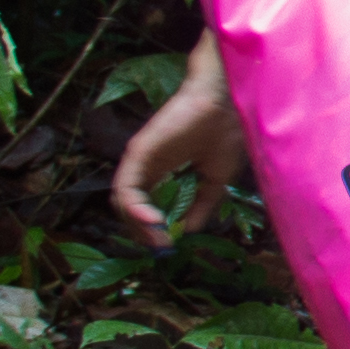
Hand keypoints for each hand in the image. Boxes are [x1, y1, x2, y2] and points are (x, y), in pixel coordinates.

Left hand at [108, 37, 251, 247]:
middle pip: (128, 208)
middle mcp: (144, 167)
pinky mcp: (137, 152)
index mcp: (160, 171)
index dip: (152, 227)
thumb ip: (202, 204)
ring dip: (137, 225)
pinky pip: (125, 188)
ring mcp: (138, 160)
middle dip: (142, 231)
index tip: (169, 243)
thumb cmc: (225, 132)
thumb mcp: (216, 179)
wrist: (227, 102)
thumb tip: (188, 230)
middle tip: (162, 245)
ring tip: (159, 237)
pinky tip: (155, 221)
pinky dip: (135, 209)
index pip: (143, 206)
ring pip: (122, 202)